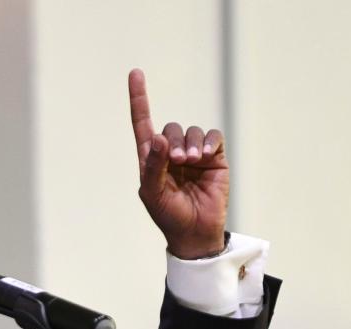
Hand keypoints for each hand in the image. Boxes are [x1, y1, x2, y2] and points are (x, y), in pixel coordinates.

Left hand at [129, 68, 228, 259]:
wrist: (196, 233)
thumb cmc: (170, 216)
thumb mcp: (153, 194)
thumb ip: (153, 166)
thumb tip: (159, 138)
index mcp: (151, 160)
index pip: (143, 124)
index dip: (140, 100)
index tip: (135, 74)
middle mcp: (172, 153)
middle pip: (171, 128)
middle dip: (174, 141)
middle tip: (178, 162)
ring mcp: (194, 155)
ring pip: (193, 131)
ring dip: (192, 143)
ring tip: (192, 161)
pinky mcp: (214, 157)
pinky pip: (213, 136)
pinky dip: (209, 141)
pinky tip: (206, 155)